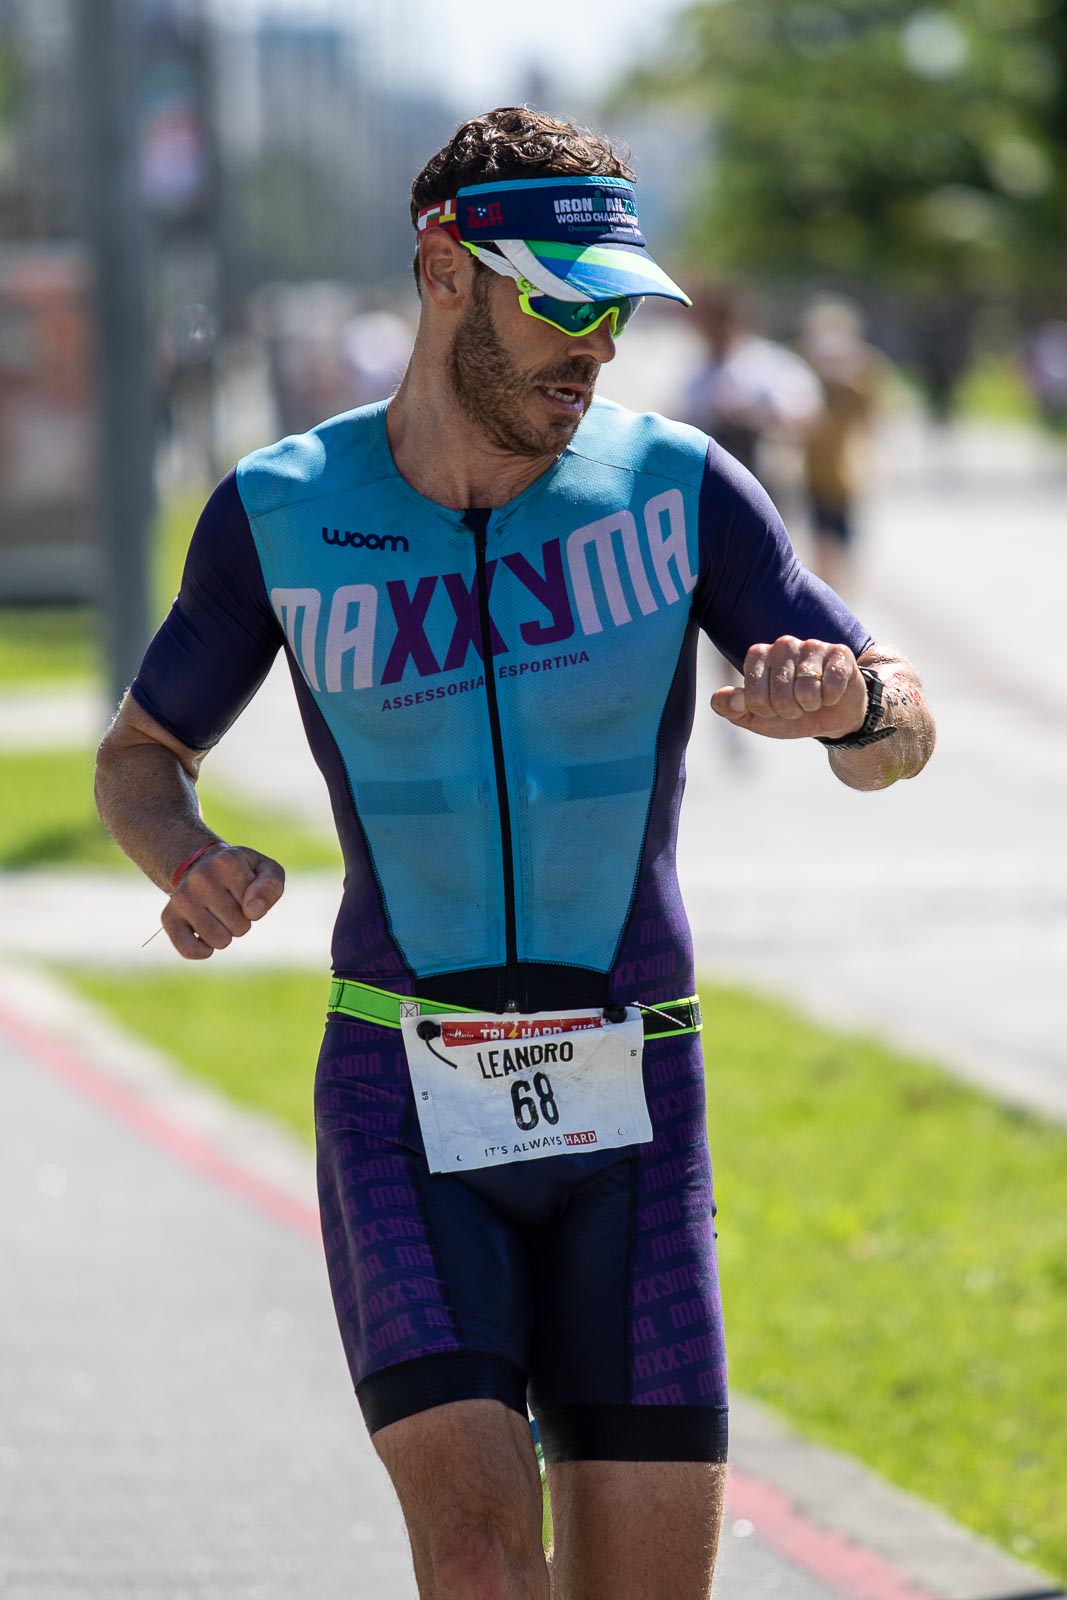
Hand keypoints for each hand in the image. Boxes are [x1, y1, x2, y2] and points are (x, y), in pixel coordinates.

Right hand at [160, 844, 284, 959]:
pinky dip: (203, 951)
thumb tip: (253, 911)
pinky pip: (190, 950)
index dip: (256, 905)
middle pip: (239, 927)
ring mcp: (181, 898)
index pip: (256, 908)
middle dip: (241, 922)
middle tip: (231, 904)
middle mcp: (200, 877)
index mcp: (226, 861)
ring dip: (225, 935)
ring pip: (218, 941)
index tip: (246, 891)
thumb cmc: (242, 872)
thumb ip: (270, 886)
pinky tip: (204, 936)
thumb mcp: (266, 870)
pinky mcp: (168, 917)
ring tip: (218, 915)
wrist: (203, 866)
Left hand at [711, 636, 866, 740]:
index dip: (766, 712)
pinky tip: (832, 692)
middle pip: (780, 695)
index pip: (752, 696)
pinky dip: (831, 698)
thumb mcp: (755, 717)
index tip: (773, 708)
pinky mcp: (839, 652)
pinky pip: (831, 684)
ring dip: (812, 705)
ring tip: (814, 698)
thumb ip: (731, 708)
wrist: (831, 716)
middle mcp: (783, 644)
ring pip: (807, 690)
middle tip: (797, 705)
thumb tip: (727, 697)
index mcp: (758, 655)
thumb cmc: (790, 712)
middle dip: (790, 710)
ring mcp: (812, 645)